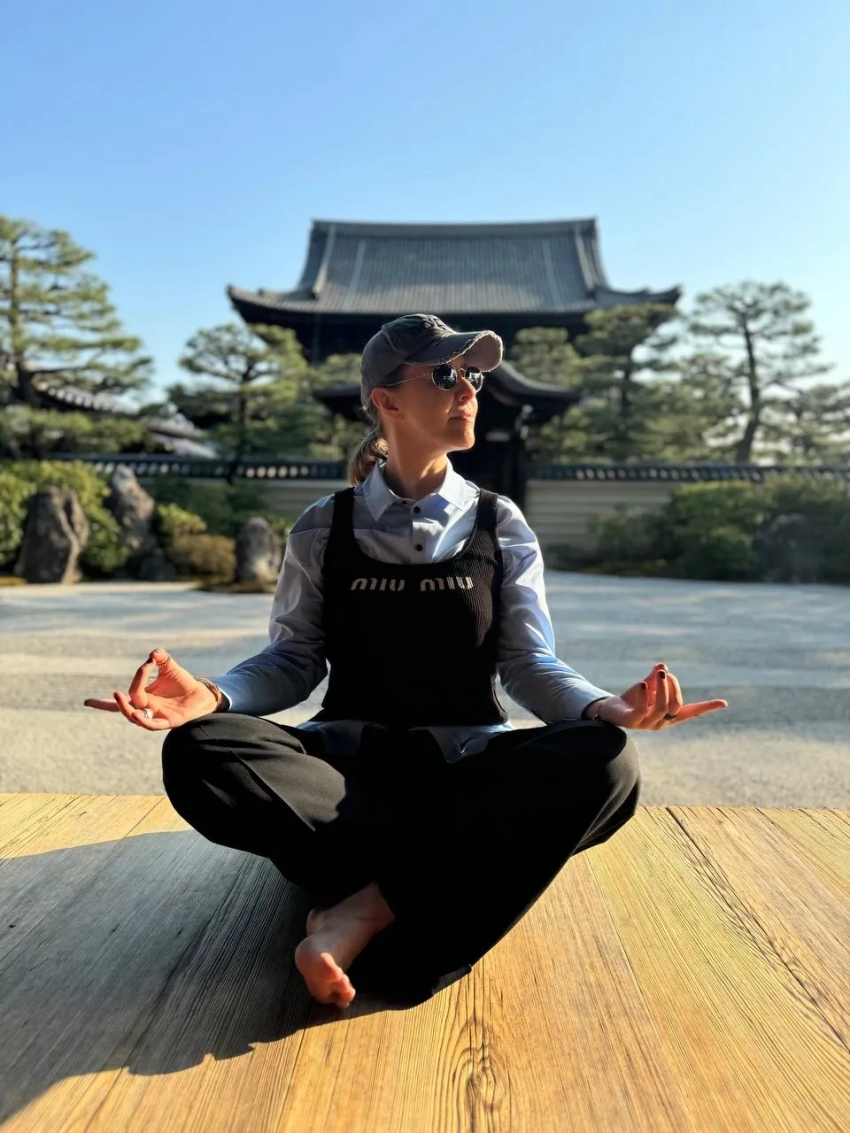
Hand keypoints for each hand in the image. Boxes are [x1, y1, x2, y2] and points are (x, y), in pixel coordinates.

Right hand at [84, 648, 218, 730]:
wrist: (200, 695)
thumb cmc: (182, 682)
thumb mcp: (170, 667)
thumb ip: (161, 658)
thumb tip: (154, 653)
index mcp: (144, 696)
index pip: (130, 691)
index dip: (139, 675)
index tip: (150, 662)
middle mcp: (146, 708)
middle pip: (127, 708)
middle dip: (118, 703)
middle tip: (115, 693)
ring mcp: (156, 716)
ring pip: (136, 718)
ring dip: (127, 710)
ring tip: (120, 699)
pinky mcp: (168, 722)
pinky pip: (153, 725)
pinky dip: (144, 721)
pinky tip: (136, 715)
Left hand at [592, 662, 726, 730]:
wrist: (609, 710)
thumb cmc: (633, 699)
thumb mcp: (648, 685)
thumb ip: (656, 677)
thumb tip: (663, 665)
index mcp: (668, 715)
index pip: (691, 712)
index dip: (707, 707)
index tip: (723, 703)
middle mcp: (661, 722)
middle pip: (676, 706)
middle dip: (674, 686)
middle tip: (665, 673)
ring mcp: (647, 724)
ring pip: (663, 708)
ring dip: (663, 688)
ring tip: (661, 673)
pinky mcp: (632, 722)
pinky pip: (643, 709)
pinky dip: (645, 695)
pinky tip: (642, 684)